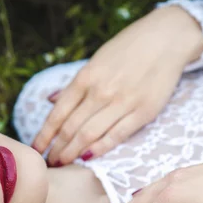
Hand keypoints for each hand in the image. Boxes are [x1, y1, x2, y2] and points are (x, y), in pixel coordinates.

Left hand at [32, 6, 202, 165]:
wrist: (166, 39)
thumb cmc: (127, 50)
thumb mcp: (96, 61)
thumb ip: (74, 85)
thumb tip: (50, 101)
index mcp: (85, 78)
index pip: (57, 114)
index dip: (44, 136)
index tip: (36, 150)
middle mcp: (100, 91)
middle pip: (70, 129)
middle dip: (56, 149)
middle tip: (49, 163)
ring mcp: (122, 102)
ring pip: (89, 135)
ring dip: (73, 153)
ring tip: (63, 163)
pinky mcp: (143, 112)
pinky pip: (116, 136)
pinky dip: (100, 149)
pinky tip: (88, 158)